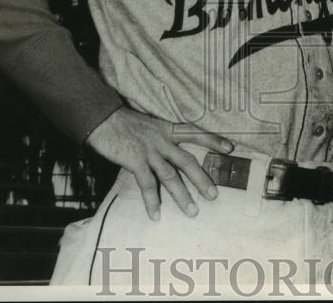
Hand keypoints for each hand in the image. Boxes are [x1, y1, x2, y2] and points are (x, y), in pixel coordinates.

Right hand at [86, 106, 233, 220]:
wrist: (102, 118)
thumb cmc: (124, 123)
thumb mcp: (148, 126)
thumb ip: (160, 138)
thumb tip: (168, 153)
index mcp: (167, 128)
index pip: (194, 133)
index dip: (212, 140)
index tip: (230, 147)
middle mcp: (162, 139)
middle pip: (187, 160)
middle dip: (201, 178)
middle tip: (214, 195)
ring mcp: (149, 150)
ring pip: (170, 175)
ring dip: (182, 195)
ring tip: (192, 211)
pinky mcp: (135, 160)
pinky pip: (146, 183)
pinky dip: (152, 200)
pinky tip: (156, 215)